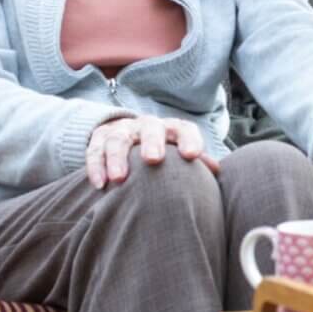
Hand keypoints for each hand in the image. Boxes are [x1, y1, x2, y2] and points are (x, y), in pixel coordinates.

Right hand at [86, 115, 220, 188]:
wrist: (128, 136)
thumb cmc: (164, 153)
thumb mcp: (179, 152)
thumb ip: (196, 162)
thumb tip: (217, 171)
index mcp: (172, 130)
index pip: (184, 129)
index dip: (189, 139)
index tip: (192, 155)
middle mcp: (148, 126)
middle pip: (151, 128)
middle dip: (152, 142)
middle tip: (153, 160)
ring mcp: (123, 130)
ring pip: (119, 139)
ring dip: (118, 158)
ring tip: (119, 179)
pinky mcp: (100, 138)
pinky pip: (95, 149)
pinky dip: (96, 166)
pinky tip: (100, 184)